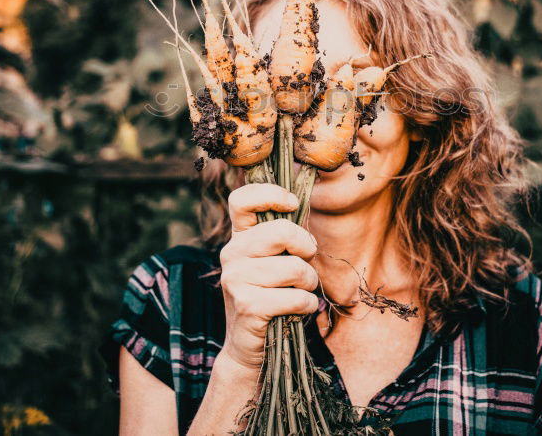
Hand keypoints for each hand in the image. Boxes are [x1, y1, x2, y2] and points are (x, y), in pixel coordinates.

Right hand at [217, 183, 320, 370]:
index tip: (292, 203)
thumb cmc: (271, 298)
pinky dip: (307, 306)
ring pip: (294, 268)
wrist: (248, 348)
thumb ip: (282, 236)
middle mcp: (232, 254)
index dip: (270, 194)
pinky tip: (298, 310)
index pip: (242, 199)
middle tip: (306, 263)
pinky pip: (296, 297)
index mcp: (239, 238)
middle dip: (306, 249)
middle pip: (281, 231)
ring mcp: (236, 279)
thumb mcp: (273, 261)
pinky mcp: (248, 305)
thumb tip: (301, 203)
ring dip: (309, 283)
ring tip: (300, 292)